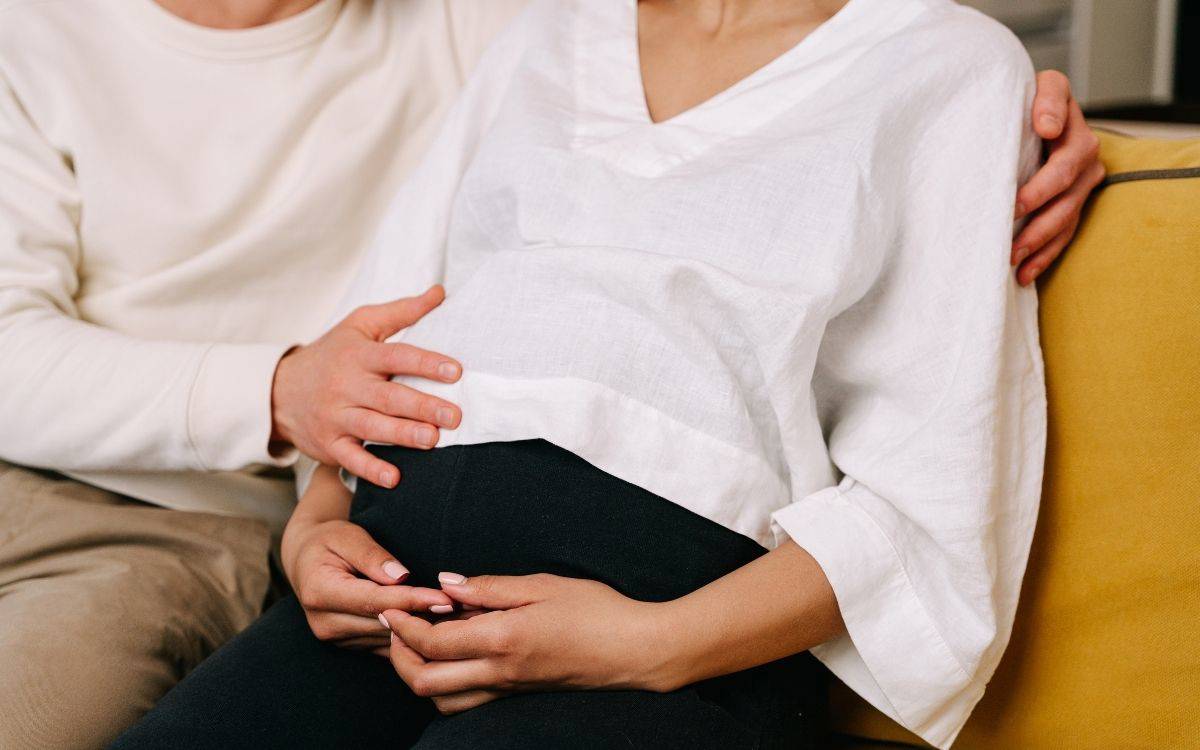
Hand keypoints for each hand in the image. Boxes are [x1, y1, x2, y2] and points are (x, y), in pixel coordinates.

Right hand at [271, 285, 462, 487]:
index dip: (426, 363)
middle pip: (388, 396)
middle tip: (453, 416)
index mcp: (359, 355)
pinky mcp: (329, 444)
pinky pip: (351, 458)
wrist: (279, 390)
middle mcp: (347, 386)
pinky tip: (394, 477)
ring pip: (372, 427)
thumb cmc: (332, 354)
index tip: (455, 371)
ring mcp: (336, 416)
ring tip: (432, 440)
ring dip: (403, 435)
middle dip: (422, 406)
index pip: (397, 356)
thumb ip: (402, 311)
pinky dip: (371, 469)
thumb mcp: (360, 324)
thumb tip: (440, 293)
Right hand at [281, 516, 453, 652]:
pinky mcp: (349, 646)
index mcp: (320, 592)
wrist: (306, 561)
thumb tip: (400, 576)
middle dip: (425, 618)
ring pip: (388, 640)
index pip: (375, 600)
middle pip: (384, 625)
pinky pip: (387, 646)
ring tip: (460, 620)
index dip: (412, 600)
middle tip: (464, 611)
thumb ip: (372, 555)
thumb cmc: (330, 541)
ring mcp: (336, 639)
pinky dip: (413, 638)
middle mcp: (325, 623)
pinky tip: (441, 628)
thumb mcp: (347, 535)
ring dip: (423, 632)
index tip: (445, 598)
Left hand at [380, 573, 669, 714]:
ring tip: (419, 641)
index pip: (433, 642)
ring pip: (442, 700)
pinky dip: (446, 683)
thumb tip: (448, 584)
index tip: (391, 606)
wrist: (636, 651)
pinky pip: (467, 700)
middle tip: (395, 627)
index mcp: (503, 639)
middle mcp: (500, 672)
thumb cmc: (597, 610)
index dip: (403, 626)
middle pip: (425, 682)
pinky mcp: (519, 693)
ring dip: (420, 674)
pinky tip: (454, 655)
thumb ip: (491, 587)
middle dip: (399, 657)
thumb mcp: (544, 585)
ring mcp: (509, 688)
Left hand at [1013, 70, 1105, 285]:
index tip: (1013, 204)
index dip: (1041, 185)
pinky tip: (1024, 274)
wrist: (1031, 108)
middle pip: (1064, 195)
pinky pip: (1064, 231)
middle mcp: (1085, 153)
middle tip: (1008, 242)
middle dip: (1036, 221)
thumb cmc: (1023, 99)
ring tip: (1014, 262)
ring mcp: (1083, 179)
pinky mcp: (1074, 199)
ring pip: (1065, 218)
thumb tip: (1048, 127)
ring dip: (1039, 244)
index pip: (1064, 159)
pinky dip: (1044, 254)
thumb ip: (1045, 99)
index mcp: (1073, 127)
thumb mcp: (1034, 87)